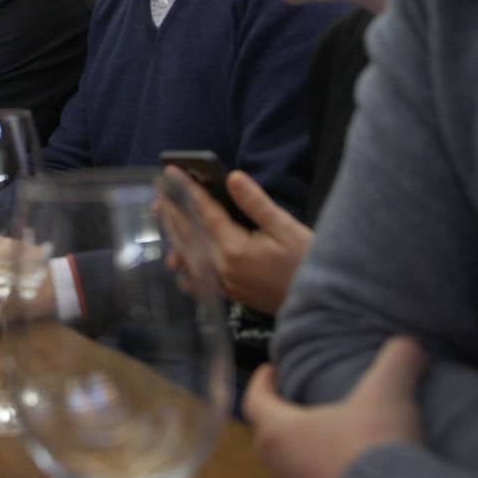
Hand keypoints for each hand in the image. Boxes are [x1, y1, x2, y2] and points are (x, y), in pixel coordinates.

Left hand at [162, 166, 312, 314]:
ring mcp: (221, 283)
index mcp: (234, 248)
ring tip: (163, 216)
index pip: (203, 211)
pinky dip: (184, 264)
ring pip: (187, 255)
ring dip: (173, 234)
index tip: (171, 172)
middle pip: (187, 233)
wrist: (319, 305)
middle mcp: (220, 267)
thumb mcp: (286, 227)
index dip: (187, 189)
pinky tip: (179, 257)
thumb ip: (255, 203)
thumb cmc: (306, 263)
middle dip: (171, 209)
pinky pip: (195, 278)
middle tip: (158, 190)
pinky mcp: (226, 294)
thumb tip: (233, 178)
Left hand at [244, 337, 427, 477]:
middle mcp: (280, 470)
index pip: (256, 401)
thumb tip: (408, 344)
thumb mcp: (388, 395)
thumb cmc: (373, 450)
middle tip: (303, 406)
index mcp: (280, 433)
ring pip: (293, 472)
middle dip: (286, 420)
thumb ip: (396, 362)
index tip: (270, 371)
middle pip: (272, 439)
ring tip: (334, 443)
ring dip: (308, 457)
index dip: (262, 382)